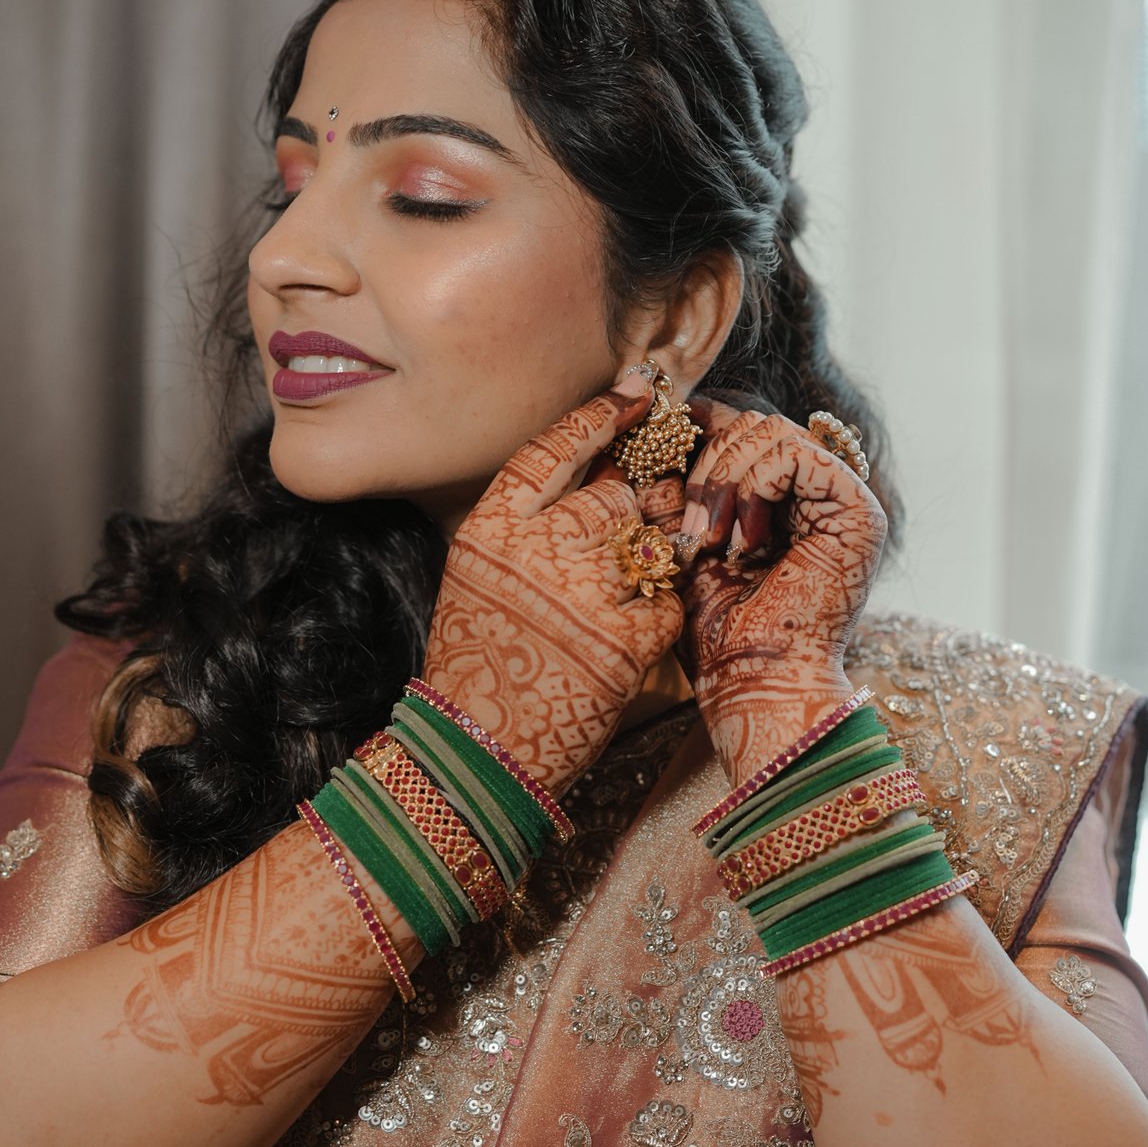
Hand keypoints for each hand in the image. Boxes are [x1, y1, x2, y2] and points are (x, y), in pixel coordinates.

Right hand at [421, 376, 685, 794]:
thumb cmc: (481, 665)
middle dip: (634, 511)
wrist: (479, 753)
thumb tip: (602, 475)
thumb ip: (529, 526)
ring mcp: (580, 593)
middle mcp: (534, 551)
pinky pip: (668, 600)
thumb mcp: (483, 578)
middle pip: (614, 495)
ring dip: (655, 558)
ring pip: (649, 541)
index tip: (636, 393)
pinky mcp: (621, 639)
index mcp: (491, 530)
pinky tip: (638, 632)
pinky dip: (662, 614)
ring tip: (635, 583)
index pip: (553, 449)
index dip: (598, 417)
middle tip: (638, 531)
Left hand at [644, 397, 887, 787]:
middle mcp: (821, 495)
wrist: (751, 684)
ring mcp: (845, 501)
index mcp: (787, 500)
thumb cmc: (716, 632)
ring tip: (713, 541)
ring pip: (773, 431)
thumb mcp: (686, 542)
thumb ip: (683, 485)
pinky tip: (745, 541)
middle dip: (708, 464)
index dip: (703, 425)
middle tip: (692, 529)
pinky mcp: (859, 512)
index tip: (661, 445)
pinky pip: (796, 452)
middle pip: (757, 422)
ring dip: (725, 480)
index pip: (746, 427)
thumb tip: (660, 419)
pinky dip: (754, 486)